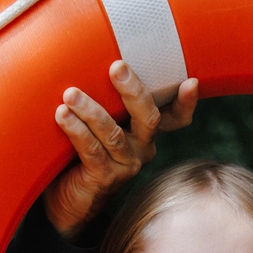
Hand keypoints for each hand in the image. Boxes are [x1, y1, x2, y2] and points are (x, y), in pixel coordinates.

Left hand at [40, 60, 197, 238]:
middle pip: (148, 117)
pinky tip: (62, 116)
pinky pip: (92, 150)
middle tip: (116, 68)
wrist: (66, 200)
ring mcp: (125, 164)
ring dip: (91, 111)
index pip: (175, 116)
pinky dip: (76, 131)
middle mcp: (142, 147)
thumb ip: (101, 98)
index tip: (190, 82)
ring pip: (114, 133)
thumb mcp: (96, 122)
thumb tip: (87, 53)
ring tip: (71, 95)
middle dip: (133, 91)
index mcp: (145, 131)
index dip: (186, 102)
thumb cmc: (79, 152)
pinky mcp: (104, 177)